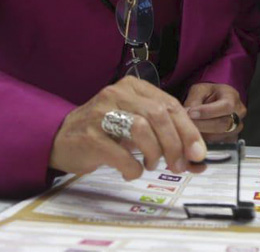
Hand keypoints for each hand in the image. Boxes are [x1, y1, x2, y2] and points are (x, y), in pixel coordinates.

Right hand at [49, 76, 206, 179]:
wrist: (61, 139)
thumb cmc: (105, 132)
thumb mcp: (136, 127)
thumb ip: (166, 138)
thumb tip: (198, 161)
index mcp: (133, 87)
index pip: (170, 104)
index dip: (188, 130)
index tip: (198, 153)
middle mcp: (117, 93)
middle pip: (158, 115)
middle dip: (175, 144)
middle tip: (179, 166)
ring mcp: (101, 113)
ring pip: (141, 128)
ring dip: (155, 153)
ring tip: (152, 165)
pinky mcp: (89, 135)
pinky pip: (121, 154)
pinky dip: (133, 168)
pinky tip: (131, 171)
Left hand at [185, 83, 246, 142]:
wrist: (214, 101)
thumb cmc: (208, 94)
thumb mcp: (198, 91)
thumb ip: (193, 102)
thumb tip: (186, 114)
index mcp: (232, 96)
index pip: (225, 106)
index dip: (207, 112)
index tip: (191, 113)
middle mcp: (238, 112)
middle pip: (224, 124)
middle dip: (203, 125)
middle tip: (187, 124)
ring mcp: (237, 127)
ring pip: (220, 136)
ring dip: (203, 134)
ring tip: (191, 129)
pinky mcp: (232, 138)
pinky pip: (220, 144)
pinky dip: (207, 141)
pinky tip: (198, 135)